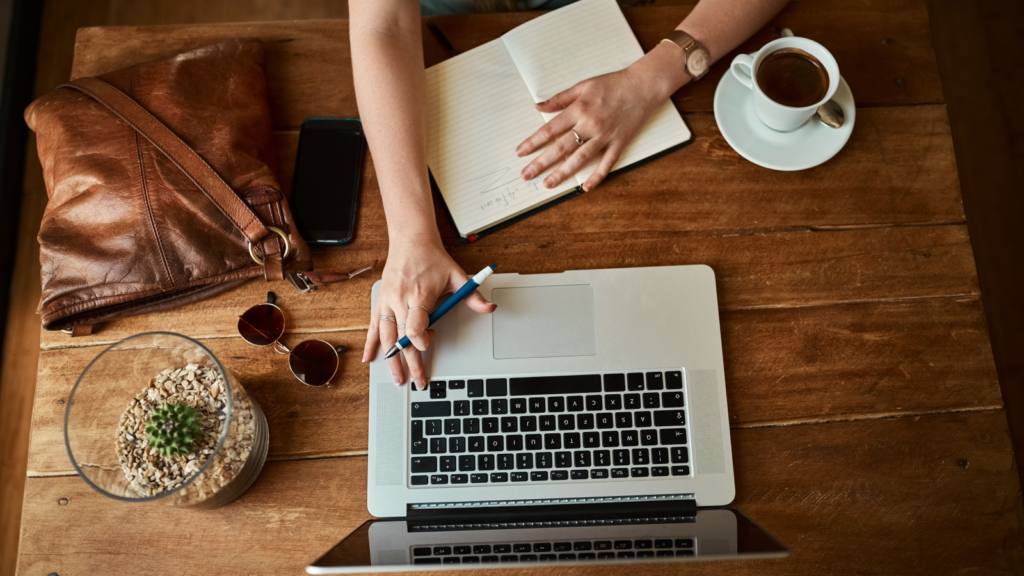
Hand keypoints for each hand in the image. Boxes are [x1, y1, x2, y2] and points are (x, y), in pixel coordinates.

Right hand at [362, 237, 496, 389]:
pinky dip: (371, 343)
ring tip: (398, 378)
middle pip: (402, 338)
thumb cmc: (432, 258)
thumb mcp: (457, 275)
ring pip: (386, 336)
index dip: (422, 340)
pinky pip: (373, 325)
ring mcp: (388, 301)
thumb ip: (472, 295)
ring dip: (391, 359)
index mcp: (418, 295)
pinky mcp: (381, 301)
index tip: (430, 342)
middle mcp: (400, 300)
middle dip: (411, 363)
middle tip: (418, 381)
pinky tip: (369, 358)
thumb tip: (489, 308)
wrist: (411, 240)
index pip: (415, 327)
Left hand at [515, 67, 663, 191]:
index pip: (550, 129)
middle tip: (526, 175)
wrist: (642, 86)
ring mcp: (605, 136)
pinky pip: (607, 163)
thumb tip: (538, 107)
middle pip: (561, 147)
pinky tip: (585, 188)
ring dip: (563, 173)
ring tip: (548, 184)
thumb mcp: (583, 86)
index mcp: (579, 109)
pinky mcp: (619, 143)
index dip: (533, 142)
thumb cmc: (612, 84)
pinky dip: (597, 176)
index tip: (520, 153)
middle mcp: (590, 125)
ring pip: (580, 159)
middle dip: (541, 163)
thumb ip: (560, 99)